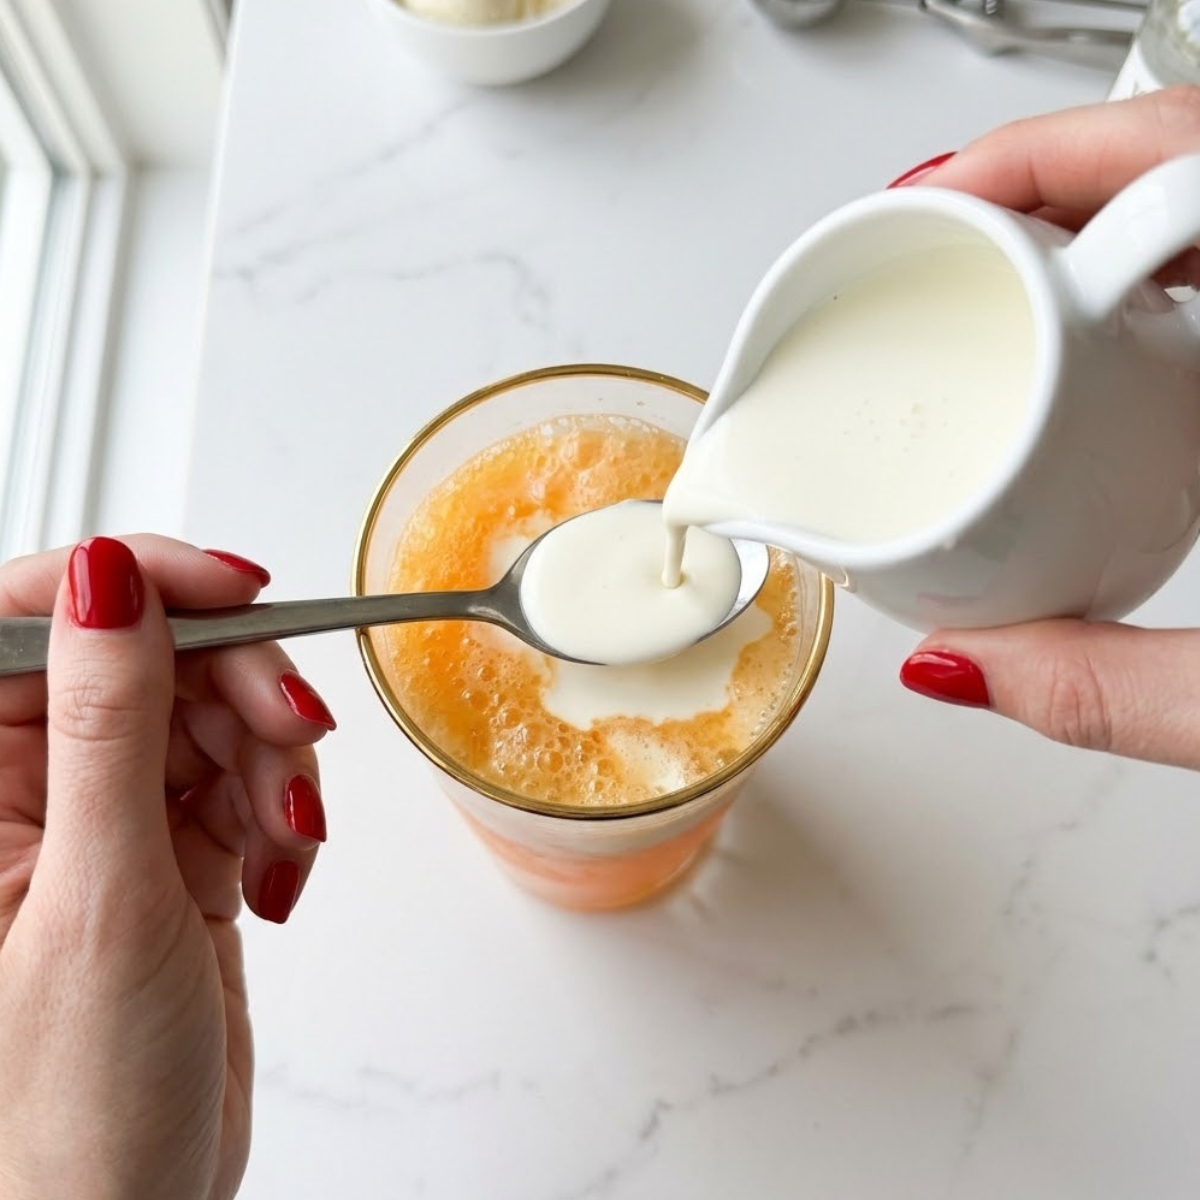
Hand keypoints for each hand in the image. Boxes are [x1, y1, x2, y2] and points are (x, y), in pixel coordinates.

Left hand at [0, 537, 335, 1199]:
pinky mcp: (174, 851)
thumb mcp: (100, 895)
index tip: (234, 592)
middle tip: (294, 732)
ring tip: (288, 835)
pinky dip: (282, 810)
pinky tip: (280, 871)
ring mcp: (107, 818)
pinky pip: (245, 777)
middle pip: (153, 659)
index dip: (138, 584)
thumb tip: (107, 582)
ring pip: (213, 714)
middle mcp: (31, 788)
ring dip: (273, 761)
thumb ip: (109, 727)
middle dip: (239, 686)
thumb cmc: (68, 1105)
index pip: (35, 619)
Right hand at [891, 86, 1199, 769]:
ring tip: (1001, 263)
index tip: (938, 205)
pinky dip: (1160, 259)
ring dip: (1098, 211)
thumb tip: (966, 662)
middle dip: (1041, 173)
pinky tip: (1107, 314)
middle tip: (941, 233)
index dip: (1038, 157)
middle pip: (1190, 143)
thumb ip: (1116, 688)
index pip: (1187, 162)